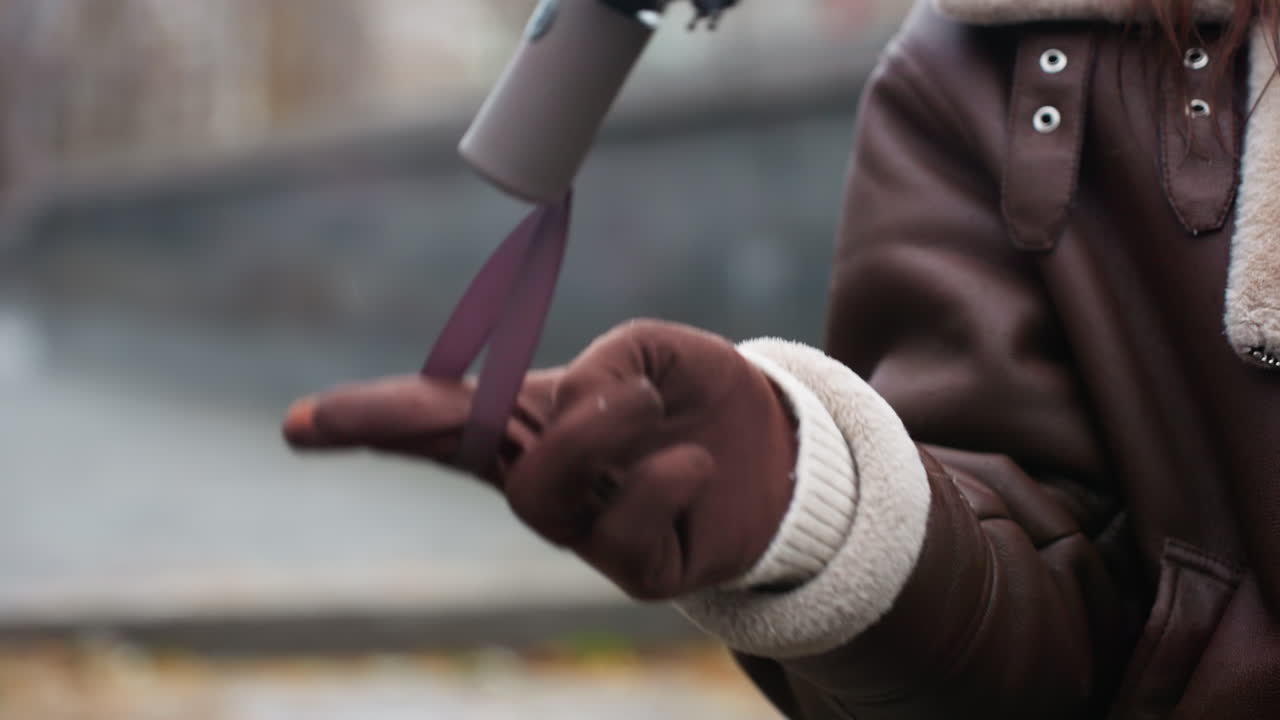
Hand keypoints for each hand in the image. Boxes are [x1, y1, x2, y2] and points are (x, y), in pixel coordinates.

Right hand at [283, 319, 797, 599]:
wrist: (774, 450)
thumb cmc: (696, 395)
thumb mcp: (653, 349)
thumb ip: (607, 364)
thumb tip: (578, 411)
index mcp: (527, 418)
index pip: (434, 418)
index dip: (364, 419)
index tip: (297, 423)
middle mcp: (539, 477)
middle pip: (469, 459)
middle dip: (483, 427)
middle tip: (622, 387)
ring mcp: (579, 529)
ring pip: (543, 493)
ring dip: (603, 436)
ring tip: (657, 407)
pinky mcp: (630, 570)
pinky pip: (621, 531)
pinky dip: (664, 480)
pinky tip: (694, 464)